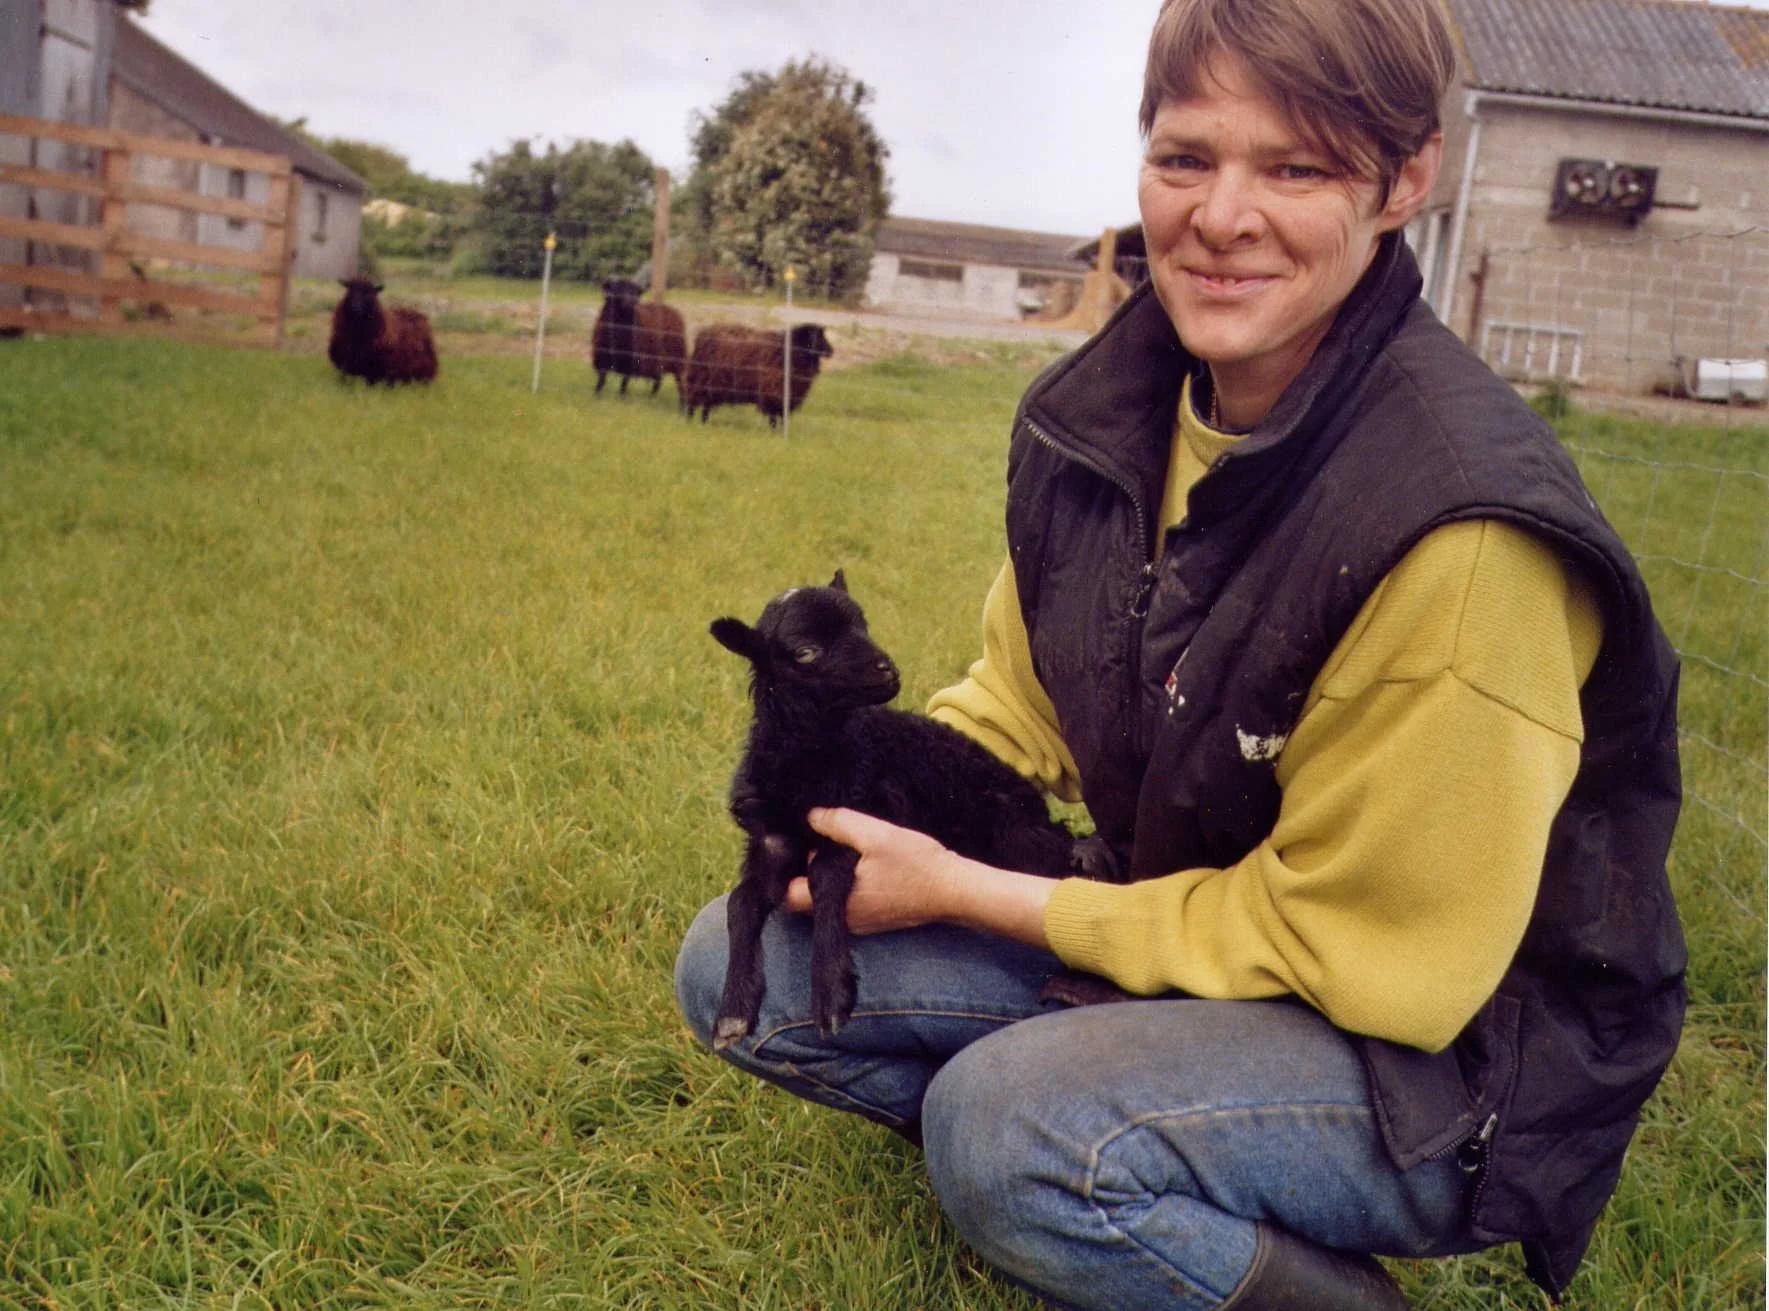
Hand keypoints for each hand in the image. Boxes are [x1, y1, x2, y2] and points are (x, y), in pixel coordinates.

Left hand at [786, 807, 1057, 949]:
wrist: (955, 890)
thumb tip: (810, 817)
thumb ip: (838, 823)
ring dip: (828, 873)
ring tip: (841, 844)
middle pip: (806, 894)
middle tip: (820, 838)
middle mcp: (842, 918)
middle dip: (808, 867)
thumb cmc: (916, 864)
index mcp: (834, 901)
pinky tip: (861, 860)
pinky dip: (845, 881)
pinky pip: (846, 899)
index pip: (787, 895)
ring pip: (827, 896)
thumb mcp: (875, 834)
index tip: (789, 847)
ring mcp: (859, 921)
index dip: (782, 872)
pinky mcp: (874, 918)